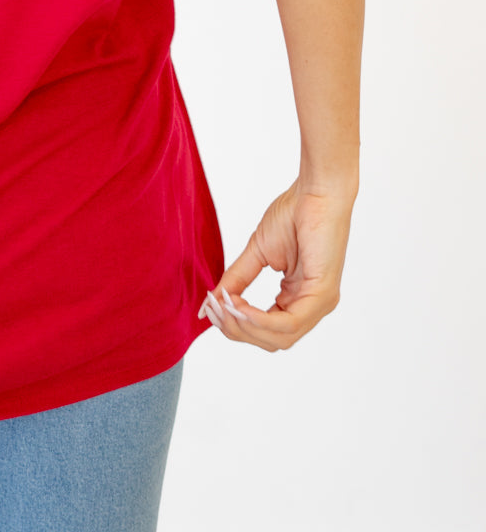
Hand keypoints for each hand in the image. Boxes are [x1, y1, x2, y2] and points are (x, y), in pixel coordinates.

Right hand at [199, 179, 354, 350]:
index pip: (266, 331)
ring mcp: (320, 303)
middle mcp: (311, 306)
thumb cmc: (293, 213)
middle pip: (271, 340)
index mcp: (298, 298)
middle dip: (237, 329)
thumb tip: (210, 303)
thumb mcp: (257, 252)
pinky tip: (240, 305)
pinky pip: (289, 322)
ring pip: (279, 337)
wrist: (316, 190)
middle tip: (212, 309)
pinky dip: (260, 319)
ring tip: (223, 305)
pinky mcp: (322, 295)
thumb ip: (236, 279)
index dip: (236, 325)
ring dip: (245, 326)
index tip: (209, 307)